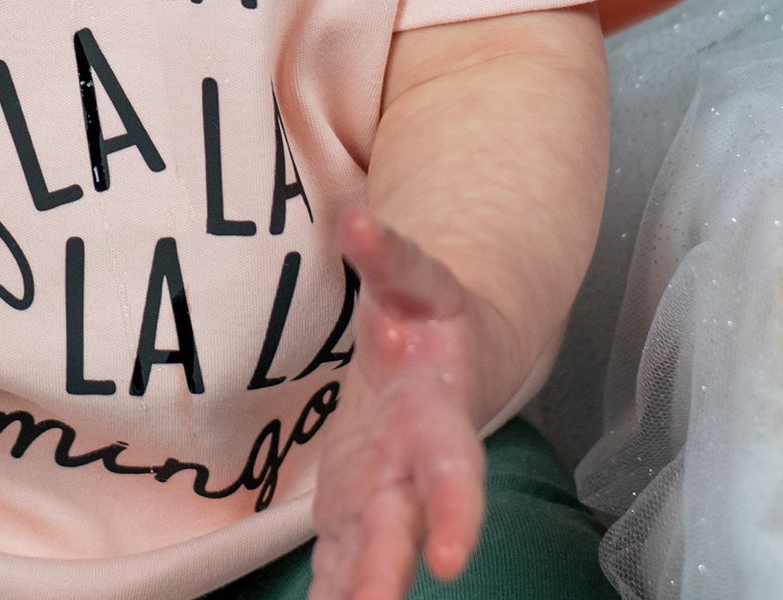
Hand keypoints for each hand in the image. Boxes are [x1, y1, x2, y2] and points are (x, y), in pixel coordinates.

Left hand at [308, 210, 491, 599]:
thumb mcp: (414, 277)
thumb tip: (357, 220)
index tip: (451, 560)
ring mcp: (383, 490)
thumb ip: (387, 253)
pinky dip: (328, 589)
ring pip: (370, 548)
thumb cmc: (427, 316)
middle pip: (403, 523)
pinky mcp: (352, 504)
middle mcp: (415, 464)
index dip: (454, 513)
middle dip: (388, 567)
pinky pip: (338, 555)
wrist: (439, 355)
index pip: (453, 469)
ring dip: (357, 587)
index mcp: (438, 412)